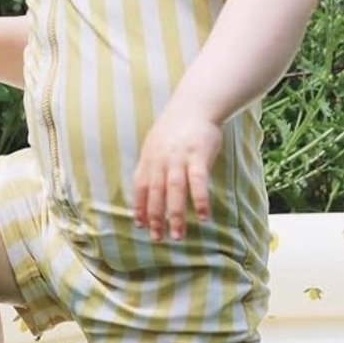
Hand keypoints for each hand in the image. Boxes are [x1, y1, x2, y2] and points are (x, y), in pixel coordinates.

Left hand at [133, 110, 222, 240]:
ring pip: (174, 191)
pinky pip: (198, 181)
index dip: (139, 206)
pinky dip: (200, 199)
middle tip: (157, 238)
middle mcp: (160, 160)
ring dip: (175, 215)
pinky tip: (203, 216)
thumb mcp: (156, 143)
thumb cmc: (177, 126)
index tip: (140, 225)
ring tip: (177, 236)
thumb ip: (151, 164)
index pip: (140, 187)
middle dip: (155, 217)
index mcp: (149, 158)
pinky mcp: (198, 155)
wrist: (196, 104)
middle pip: (155, 193)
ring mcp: (179, 158)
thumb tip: (145, 188)